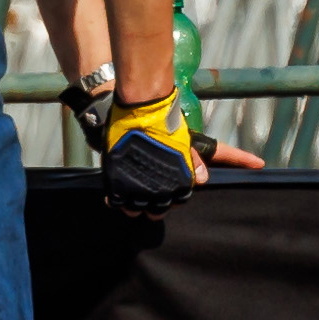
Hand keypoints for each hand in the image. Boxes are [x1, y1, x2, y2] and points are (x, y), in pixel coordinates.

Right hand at [97, 86, 208, 217]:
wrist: (142, 108)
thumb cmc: (164, 124)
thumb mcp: (184, 143)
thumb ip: (194, 162)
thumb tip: (202, 180)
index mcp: (180, 184)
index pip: (177, 202)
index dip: (170, 198)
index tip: (164, 190)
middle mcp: (161, 192)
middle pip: (157, 211)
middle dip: (153, 204)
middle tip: (147, 191)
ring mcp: (138, 190)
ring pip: (136, 209)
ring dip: (134, 202)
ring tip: (131, 192)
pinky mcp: (118, 183)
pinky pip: (117, 202)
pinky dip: (116, 200)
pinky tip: (116, 195)